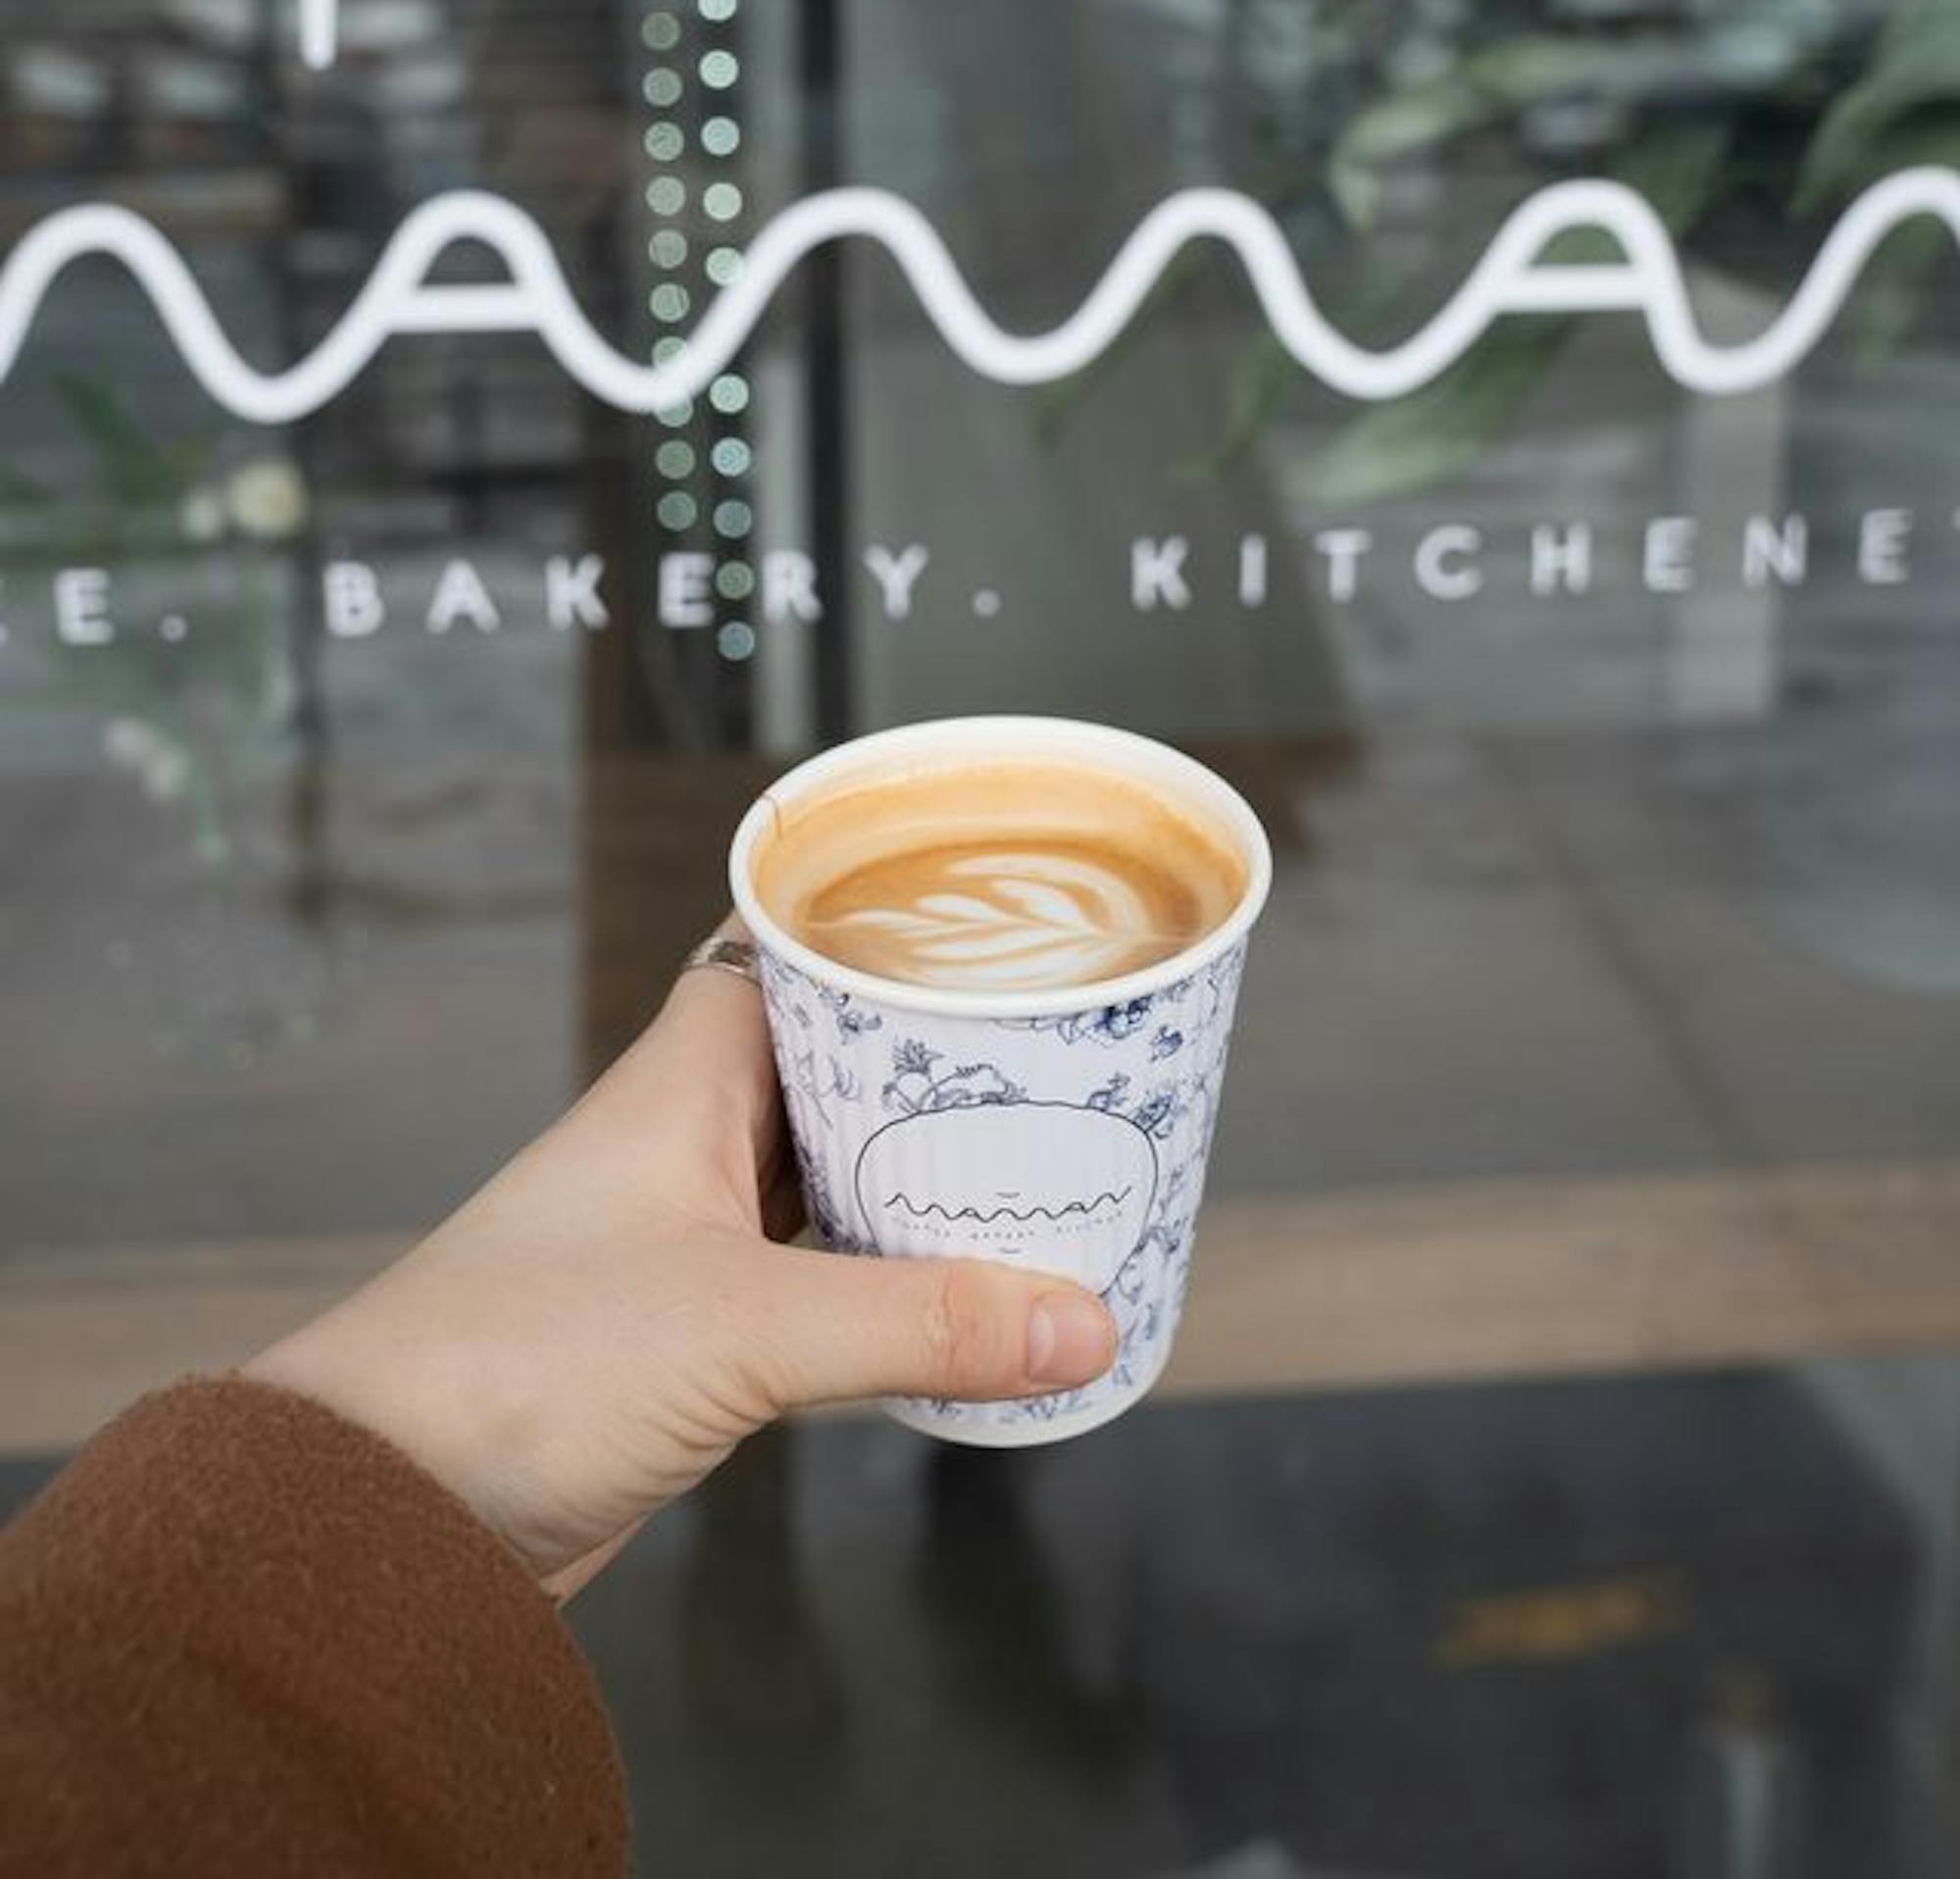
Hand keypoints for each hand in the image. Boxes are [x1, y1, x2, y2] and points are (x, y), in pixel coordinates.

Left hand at [250, 934, 1116, 1596]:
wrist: (385, 1518)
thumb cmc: (518, 1368)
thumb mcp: (744, 1329)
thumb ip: (918, 1323)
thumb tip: (1080, 1319)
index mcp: (684, 1081)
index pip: (792, 959)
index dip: (884, 939)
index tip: (994, 936)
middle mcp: (687, 1142)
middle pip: (835, 1073)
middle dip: (939, 1076)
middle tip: (1067, 1069)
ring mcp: (686, 1239)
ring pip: (831, 1181)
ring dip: (919, 1186)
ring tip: (1044, 1178)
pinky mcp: (689, 1337)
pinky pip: (817, 1281)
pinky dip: (886, 1283)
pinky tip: (960, 1301)